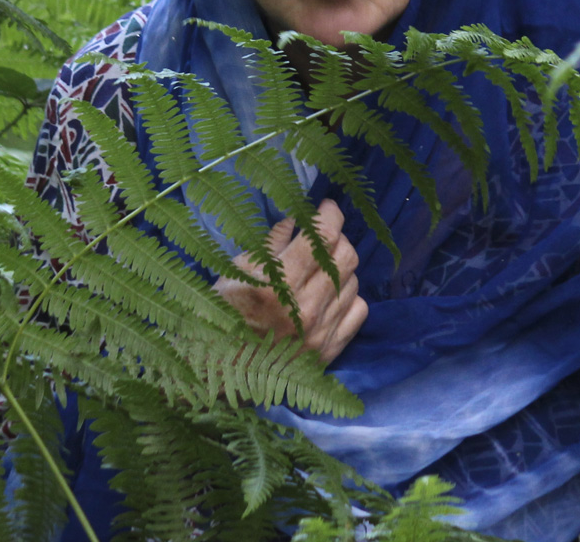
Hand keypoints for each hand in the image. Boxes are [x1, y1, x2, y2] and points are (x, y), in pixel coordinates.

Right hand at [214, 199, 367, 364]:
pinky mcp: (329, 351)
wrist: (220, 372)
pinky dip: (348, 294)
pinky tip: (330, 293)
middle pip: (346, 256)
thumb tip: (299, 219)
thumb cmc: (223, 315)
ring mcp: (320, 332)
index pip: (323, 237)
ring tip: (320, 267)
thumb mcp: (237, 271)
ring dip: (340, 266)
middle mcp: (304, 308)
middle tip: (323, 235)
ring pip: (353, 281)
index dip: (330, 214)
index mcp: (277, 284)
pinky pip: (358, 309)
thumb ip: (272, 242)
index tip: (327, 207)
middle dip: (338, 237)